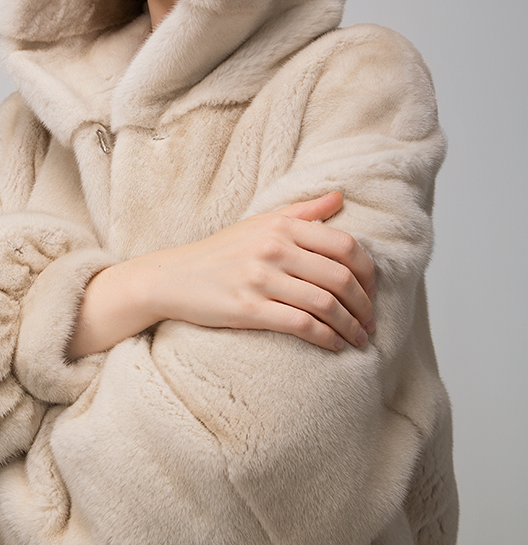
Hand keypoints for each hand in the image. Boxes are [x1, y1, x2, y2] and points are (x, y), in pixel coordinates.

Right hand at [66, 192, 374, 359]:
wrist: (171, 278)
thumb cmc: (219, 252)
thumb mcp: (258, 224)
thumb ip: (302, 212)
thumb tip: (339, 198)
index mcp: (281, 226)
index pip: (345, 246)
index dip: (368, 272)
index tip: (373, 291)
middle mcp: (274, 248)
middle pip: (340, 277)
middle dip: (364, 305)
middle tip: (371, 322)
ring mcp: (261, 278)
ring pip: (325, 304)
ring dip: (350, 326)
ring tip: (359, 339)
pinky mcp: (248, 308)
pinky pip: (301, 325)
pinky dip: (326, 338)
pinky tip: (335, 346)